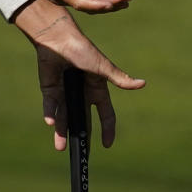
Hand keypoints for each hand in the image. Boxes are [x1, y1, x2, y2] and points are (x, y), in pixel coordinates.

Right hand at [9, 0, 132, 14]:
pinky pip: (86, 0)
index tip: (112, 4)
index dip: (96, 5)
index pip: (80, 2)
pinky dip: (100, 1)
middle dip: (109, 4)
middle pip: (89, 6)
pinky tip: (112, 0)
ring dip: (108, 4)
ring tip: (127, 1)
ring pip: (89, 5)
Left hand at [12, 0, 145, 150]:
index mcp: (96, 89)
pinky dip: (50, 114)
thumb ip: (119, 79)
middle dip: (82, 135)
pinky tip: (51, 124)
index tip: (107, 144)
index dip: (107, 128)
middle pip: (82, 119)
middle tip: (81, 153)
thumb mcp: (103, 67)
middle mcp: (81, 93)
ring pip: (64, 116)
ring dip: (62, 131)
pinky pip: (50, 105)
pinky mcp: (50, 89)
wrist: (59, 38)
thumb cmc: (83, 49)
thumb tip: (142, 84)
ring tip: (61, 147)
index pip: (105, 113)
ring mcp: (65, 92)